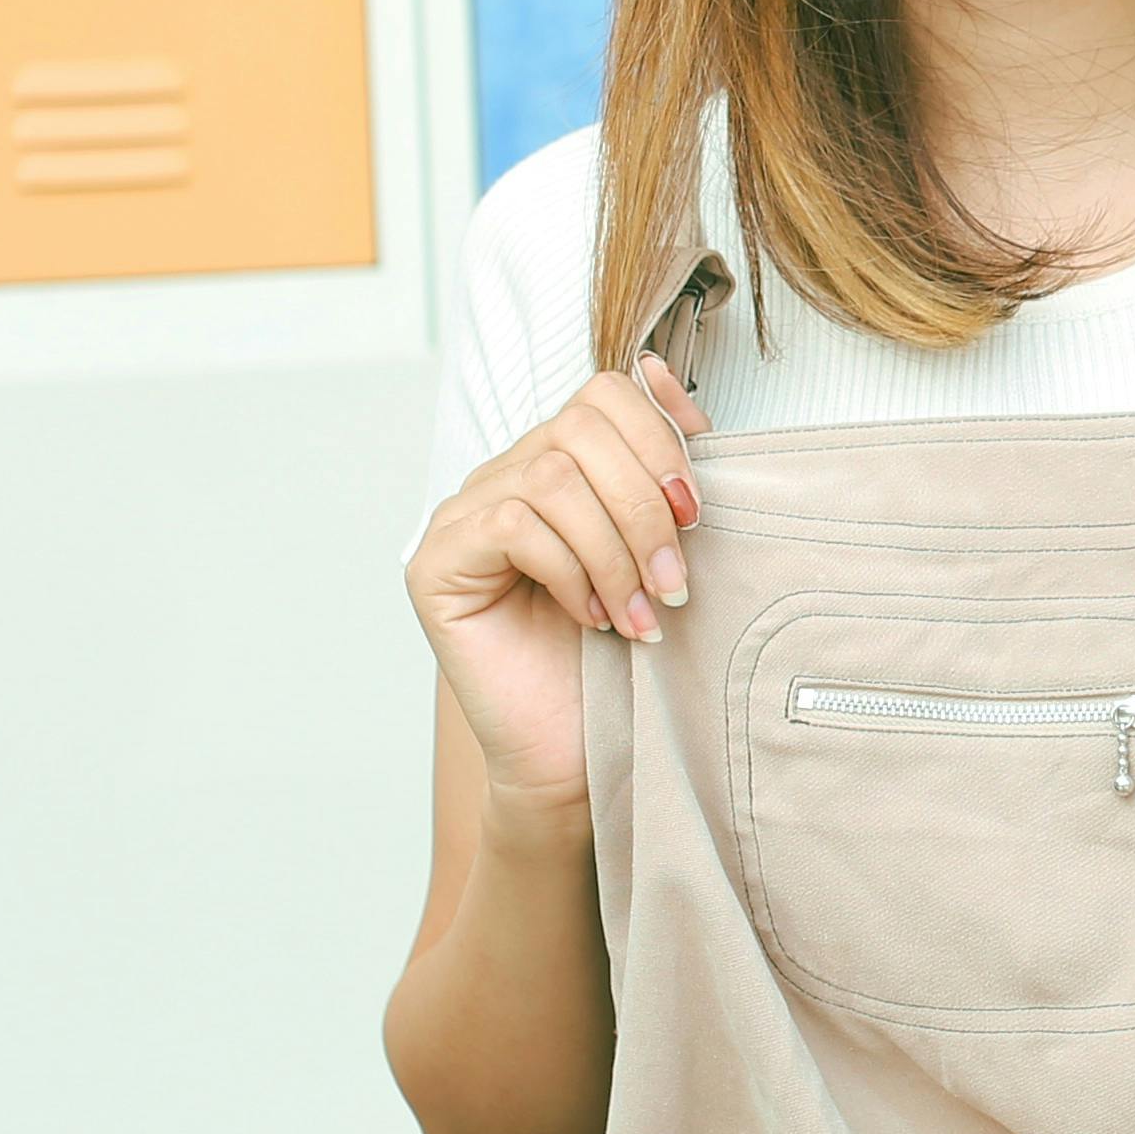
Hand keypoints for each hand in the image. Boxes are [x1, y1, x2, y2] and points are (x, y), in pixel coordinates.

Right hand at [406, 356, 706, 810]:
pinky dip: (570, 572)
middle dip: (645, 503)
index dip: (659, 434)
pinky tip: (592, 618)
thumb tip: (666, 381)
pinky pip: (513, 527)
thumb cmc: (617, 659)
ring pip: (552, 479)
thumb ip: (658, 474)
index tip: (697, 505)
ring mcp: (462, 517)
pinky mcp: (437, 563)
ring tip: (644, 611)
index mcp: (555, 464)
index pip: (601, 393)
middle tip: (675, 578)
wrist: (574, 753)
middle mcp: (502, 478)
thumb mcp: (654, 550)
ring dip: (615, 549)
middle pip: (580, 428)